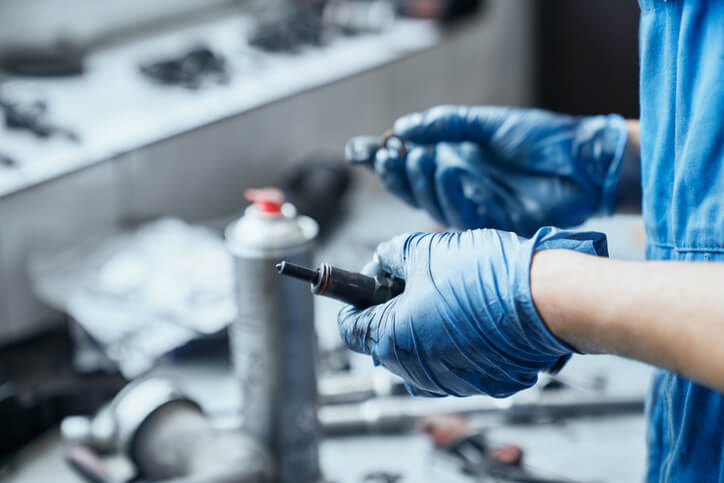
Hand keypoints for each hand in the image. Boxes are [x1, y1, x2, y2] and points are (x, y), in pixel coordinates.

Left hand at [337, 227, 607, 397]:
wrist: (548, 302)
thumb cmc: (484, 277)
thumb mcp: (424, 251)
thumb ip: (391, 257)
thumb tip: (380, 261)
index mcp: (391, 339)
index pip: (350, 327)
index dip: (351, 302)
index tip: (359, 287)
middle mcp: (414, 372)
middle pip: (385, 341)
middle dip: (392, 311)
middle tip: (414, 282)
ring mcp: (449, 384)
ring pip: (419, 354)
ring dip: (424, 327)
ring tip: (451, 296)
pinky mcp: (481, 386)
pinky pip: (454, 363)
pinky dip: (455, 342)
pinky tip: (475, 316)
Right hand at [373, 106, 627, 235]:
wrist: (582, 158)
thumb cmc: (541, 138)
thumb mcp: (487, 123)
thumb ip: (446, 125)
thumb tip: (403, 127)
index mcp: (456, 165)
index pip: (413, 171)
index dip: (391, 164)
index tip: (375, 150)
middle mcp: (461, 190)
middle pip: (417, 194)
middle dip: (400, 176)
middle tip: (394, 155)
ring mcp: (477, 208)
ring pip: (435, 207)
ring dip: (423, 183)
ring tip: (423, 157)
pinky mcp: (494, 225)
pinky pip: (464, 217)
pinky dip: (453, 195)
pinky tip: (450, 171)